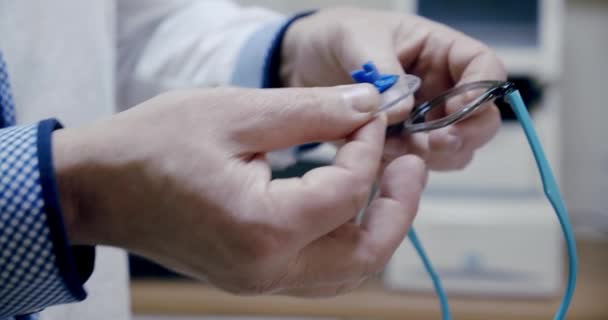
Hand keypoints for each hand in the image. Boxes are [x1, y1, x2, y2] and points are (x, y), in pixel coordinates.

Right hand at [53, 84, 426, 295]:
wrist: (98, 187)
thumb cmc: (154, 144)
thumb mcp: (238, 112)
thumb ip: (313, 111)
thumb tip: (369, 106)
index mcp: (262, 228)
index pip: (348, 192)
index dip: (370, 147)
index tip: (370, 114)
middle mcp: (266, 270)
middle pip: (365, 253)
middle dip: (399, 205)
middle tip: (411, 162)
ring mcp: (258, 281)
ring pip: (346, 268)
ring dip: (377, 225)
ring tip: (388, 179)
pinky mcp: (252, 276)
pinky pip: (318, 268)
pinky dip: (345, 235)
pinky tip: (347, 198)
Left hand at [281, 7, 506, 169]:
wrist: (302, 63)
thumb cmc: (337, 37)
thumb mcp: (357, 39)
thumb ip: (382, 71)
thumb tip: (403, 110)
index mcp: (441, 52)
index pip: (486, 70)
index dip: (480, 93)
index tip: (455, 109)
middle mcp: (441, 90)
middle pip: (480, 121)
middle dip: (461, 135)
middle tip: (430, 143)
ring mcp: (424, 120)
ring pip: (453, 150)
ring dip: (428, 156)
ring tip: (388, 147)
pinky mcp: (402, 144)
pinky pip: (416, 165)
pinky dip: (401, 167)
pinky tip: (375, 156)